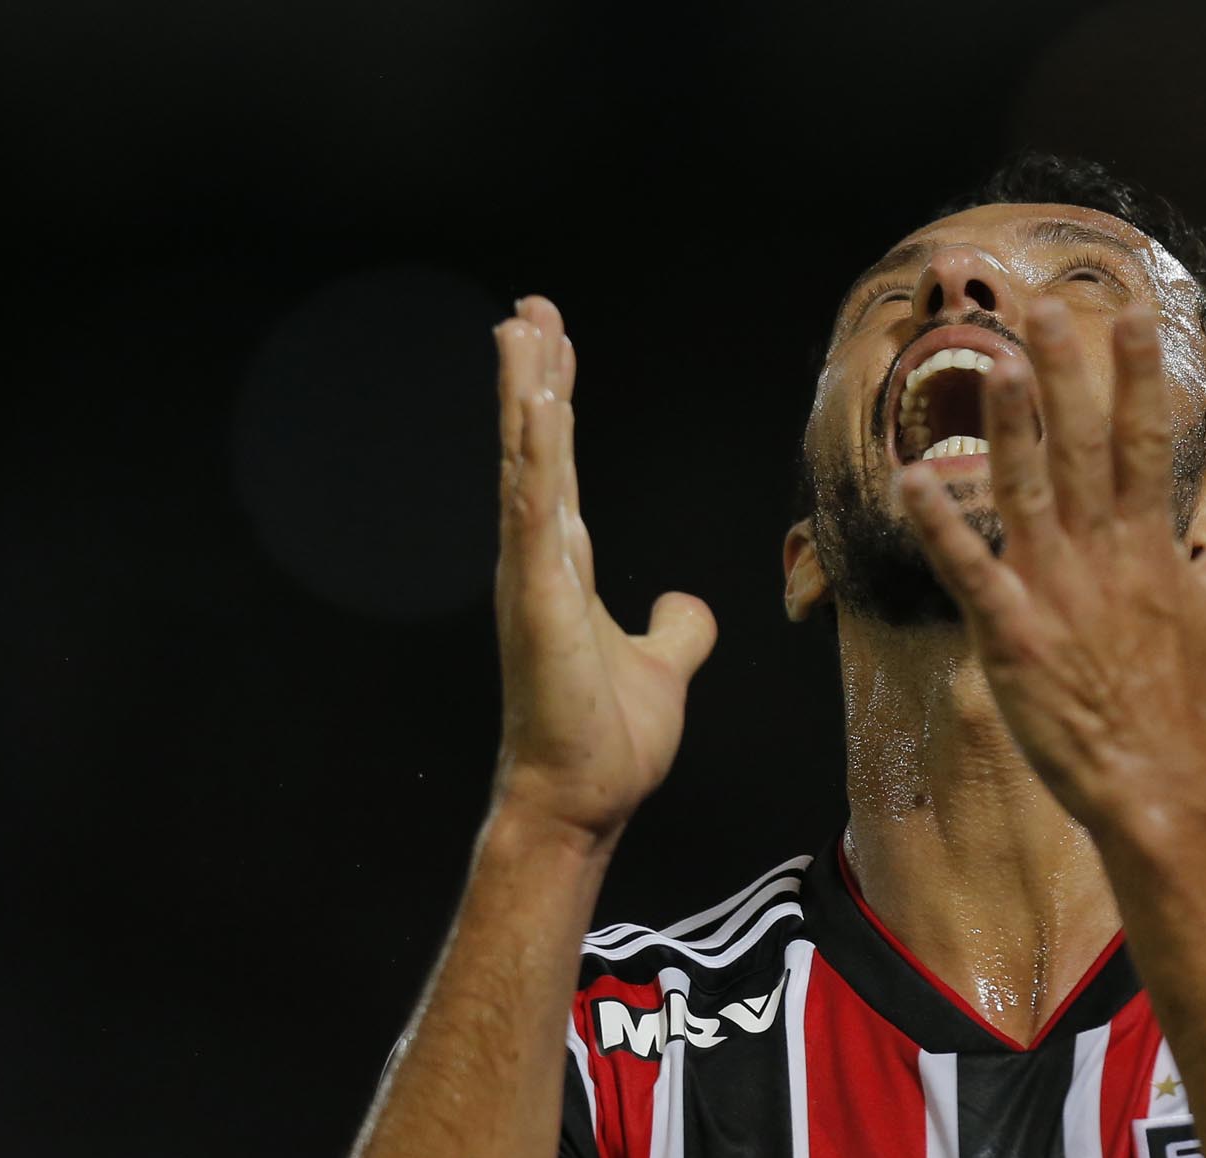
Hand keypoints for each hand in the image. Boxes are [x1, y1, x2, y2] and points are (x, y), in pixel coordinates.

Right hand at [491, 297, 716, 842]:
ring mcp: (532, 576)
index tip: (553, 345)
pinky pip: (536, 510)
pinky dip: (536, 455)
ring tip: (522, 327)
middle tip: (529, 308)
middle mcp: (537, 561)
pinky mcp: (538, 599)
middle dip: (533, 376)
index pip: (560, 468)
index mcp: (560, 569)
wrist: (581, 801)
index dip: (557, 405)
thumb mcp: (660, 668)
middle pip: (536, 450)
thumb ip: (674, 630)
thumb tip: (684, 602)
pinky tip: (535, 404)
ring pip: (529, 464)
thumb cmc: (606, 741)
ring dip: (524, 394)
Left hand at [897, 300, 1205, 833]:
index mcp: (1152, 544)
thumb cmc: (1191, 695)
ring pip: (1026, 494)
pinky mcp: (1011, 636)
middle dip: (1066, 375)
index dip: (1139, 377)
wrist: (1161, 784)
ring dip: (1008, 428)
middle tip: (1045, 306)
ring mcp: (1054, 594)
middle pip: (1083, 449)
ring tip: (989, 363)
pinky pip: (970, 573)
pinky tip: (909, 481)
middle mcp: (1103, 556)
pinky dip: (941, 529)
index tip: (1133, 314)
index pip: (1146, 442)